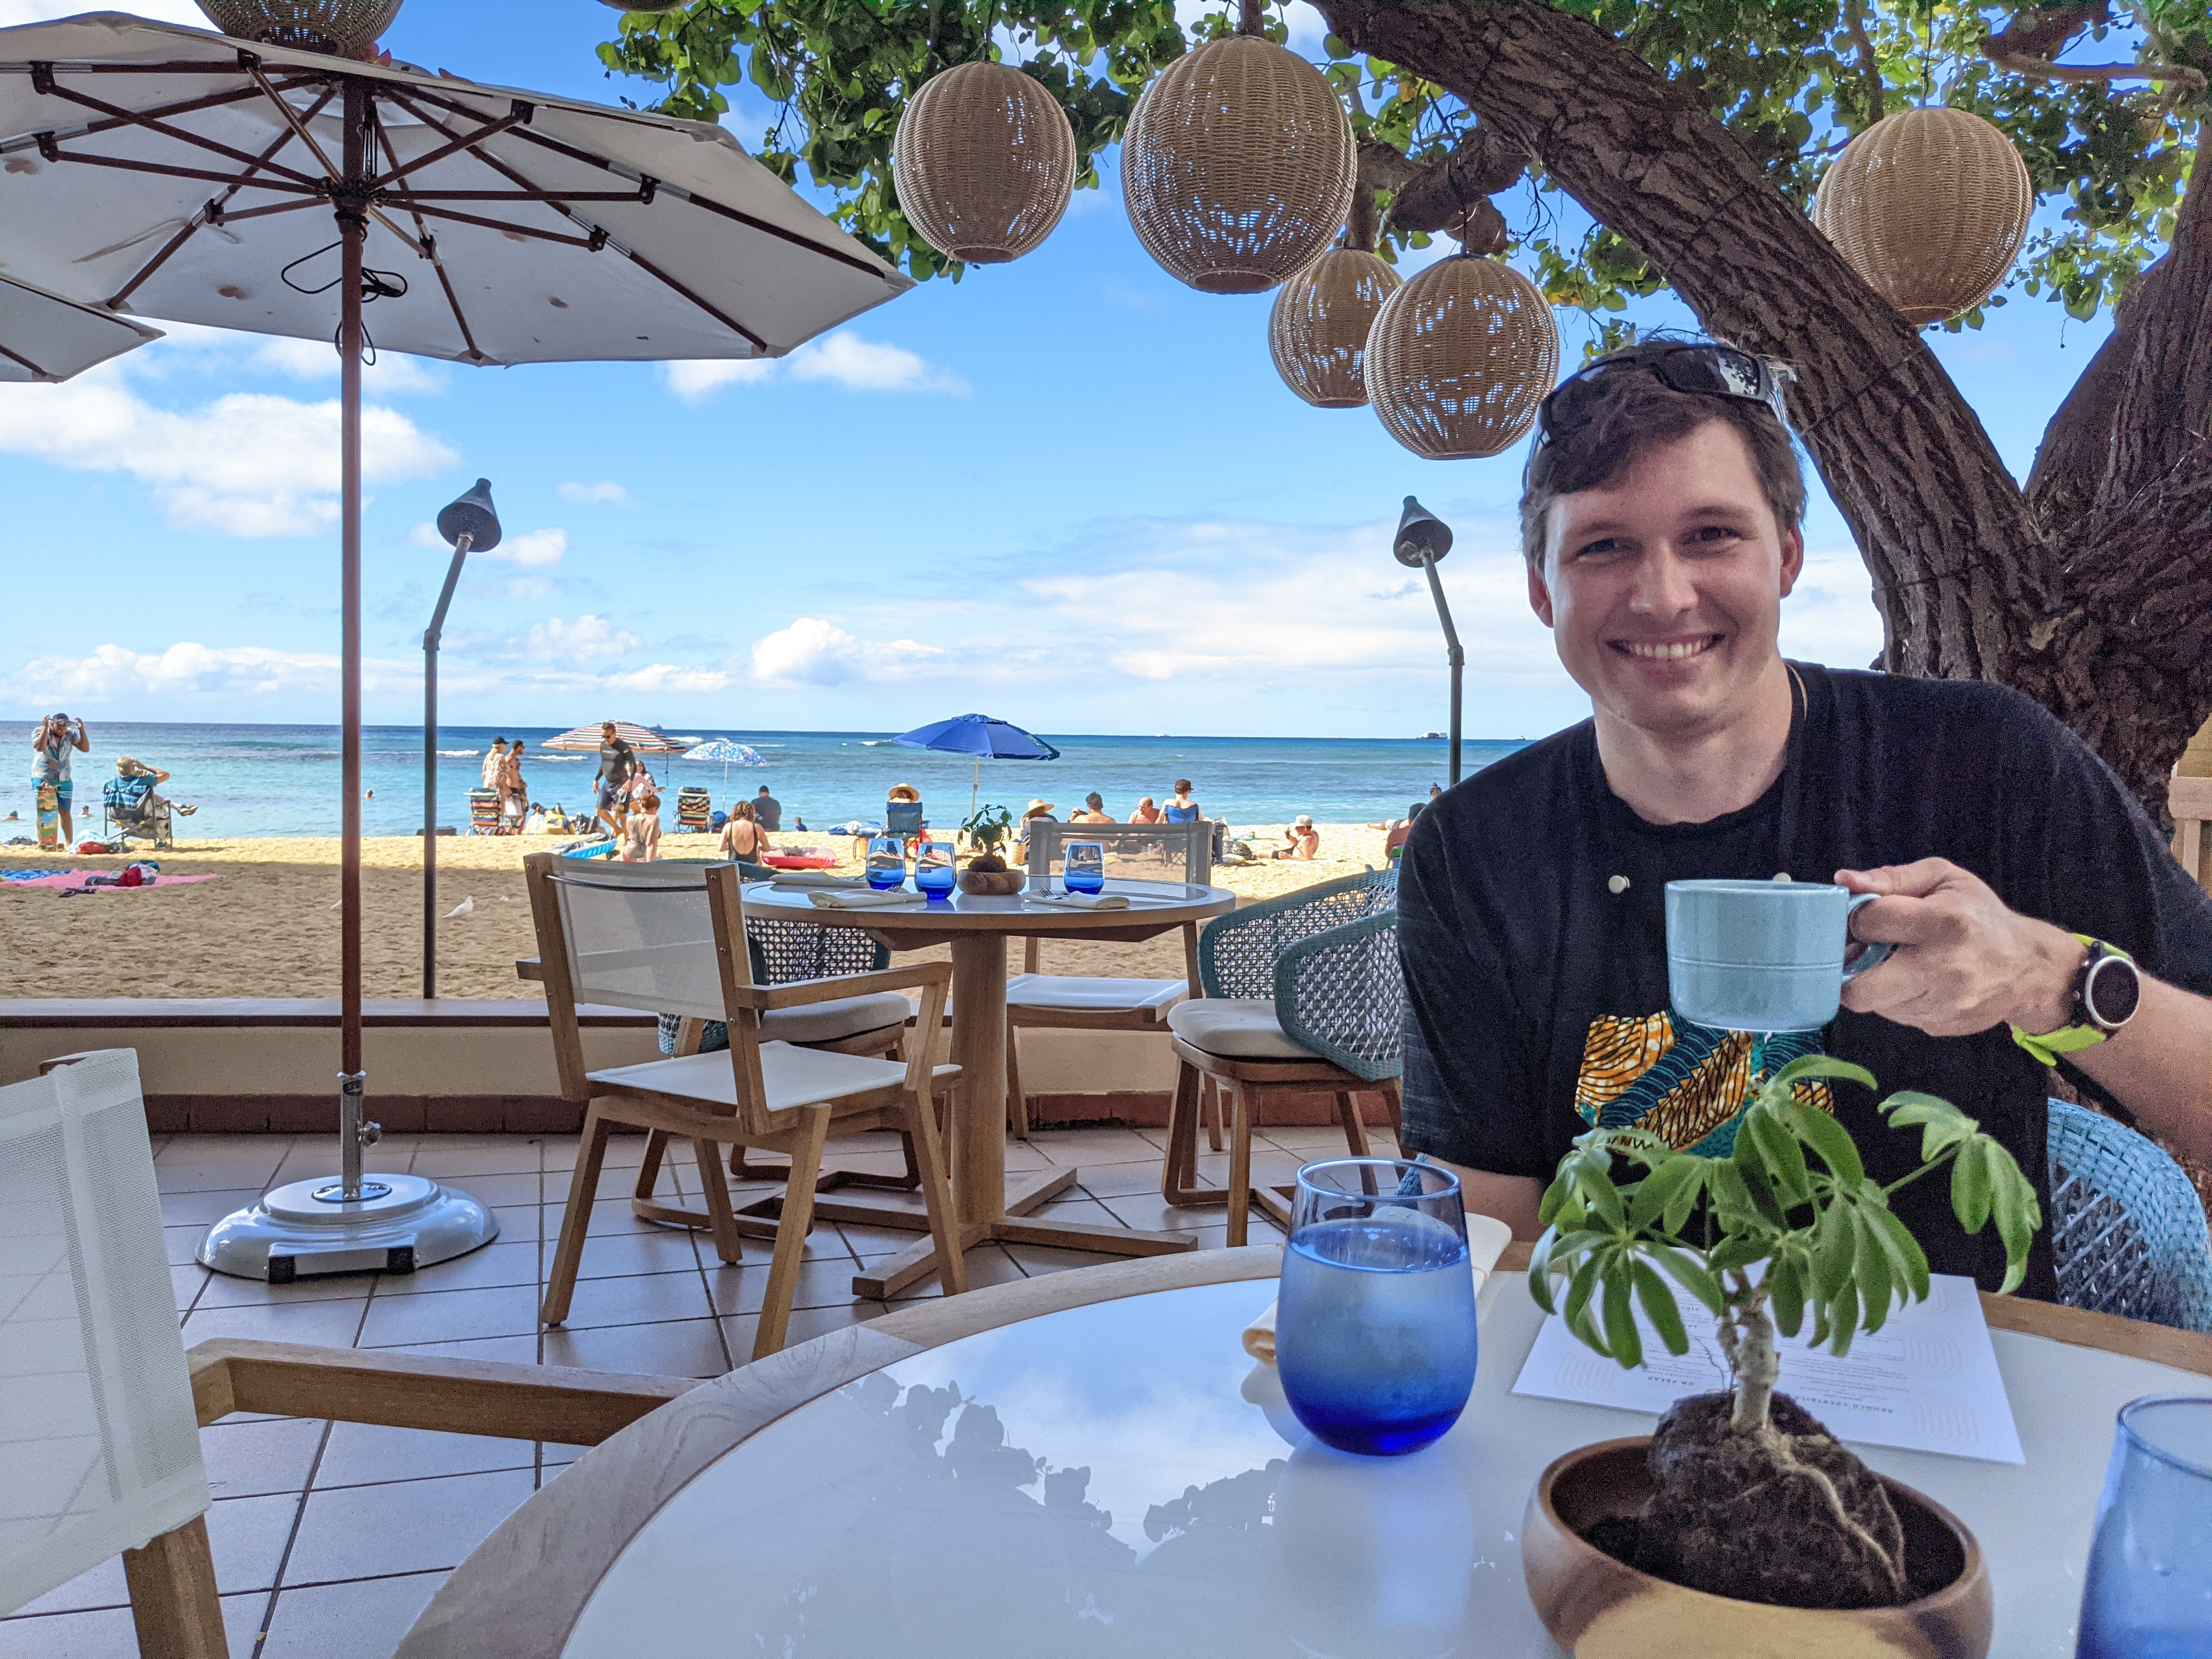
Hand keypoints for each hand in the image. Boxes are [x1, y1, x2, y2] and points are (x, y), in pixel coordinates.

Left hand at [1834, 859, 2082, 1036]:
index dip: (1855, 918)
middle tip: (1860, 950)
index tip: (1863, 917)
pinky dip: (1893, 997)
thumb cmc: (1980, 916)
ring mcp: (1941, 1004)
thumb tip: (1844, 880)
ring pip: (1874, 1002)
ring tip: (1893, 961)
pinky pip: (1895, 1014)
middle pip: (1859, 989)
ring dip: (1872, 981)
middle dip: (1847, 969)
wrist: (2029, 967)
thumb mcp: (1943, 879)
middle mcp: (1942, 968)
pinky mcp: (1939, 1026)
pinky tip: (1913, 979)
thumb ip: (1891, 878)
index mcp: (1943, 922)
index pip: (1868, 923)